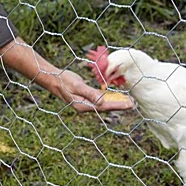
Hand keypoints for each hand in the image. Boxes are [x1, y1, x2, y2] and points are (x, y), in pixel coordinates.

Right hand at [0, 38, 134, 113]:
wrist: (52, 78)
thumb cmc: (64, 81)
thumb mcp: (77, 85)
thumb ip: (90, 94)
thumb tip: (102, 102)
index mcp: (84, 106)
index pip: (105, 106)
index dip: (118, 105)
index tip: (129, 104)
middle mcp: (85, 106)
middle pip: (106, 107)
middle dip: (119, 105)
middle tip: (133, 103)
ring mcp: (85, 103)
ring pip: (104, 103)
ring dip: (115, 101)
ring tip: (127, 100)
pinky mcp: (85, 97)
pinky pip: (99, 99)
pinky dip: (108, 97)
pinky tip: (115, 95)